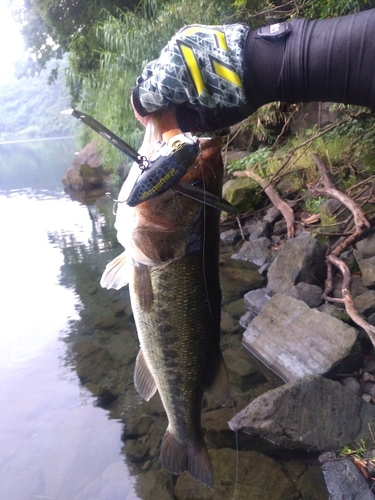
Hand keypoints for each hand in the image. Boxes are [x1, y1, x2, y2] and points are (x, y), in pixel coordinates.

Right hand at [131, 24, 251, 131]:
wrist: (260, 65)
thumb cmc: (233, 98)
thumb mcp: (204, 119)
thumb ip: (178, 120)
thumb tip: (167, 121)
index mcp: (168, 80)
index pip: (140, 98)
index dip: (143, 114)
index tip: (154, 122)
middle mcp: (168, 57)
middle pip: (148, 79)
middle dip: (155, 97)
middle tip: (170, 110)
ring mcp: (180, 42)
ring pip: (162, 64)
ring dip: (167, 81)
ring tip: (186, 93)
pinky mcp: (193, 34)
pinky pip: (177, 53)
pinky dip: (180, 67)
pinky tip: (196, 76)